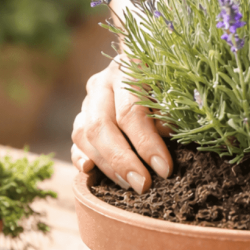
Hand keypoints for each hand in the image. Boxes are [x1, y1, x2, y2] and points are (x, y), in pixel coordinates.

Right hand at [71, 56, 171, 192]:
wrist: (149, 63)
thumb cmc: (169, 78)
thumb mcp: (174, 87)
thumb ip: (170, 110)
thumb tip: (165, 134)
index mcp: (126, 69)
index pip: (131, 112)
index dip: (146, 143)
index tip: (164, 169)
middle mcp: (101, 84)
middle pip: (100, 126)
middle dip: (121, 160)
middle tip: (142, 185)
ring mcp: (87, 101)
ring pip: (84, 135)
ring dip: (106, 164)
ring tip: (129, 184)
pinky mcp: (81, 117)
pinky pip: (75, 142)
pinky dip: (80, 158)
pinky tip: (89, 172)